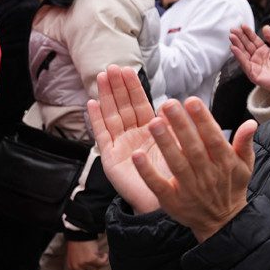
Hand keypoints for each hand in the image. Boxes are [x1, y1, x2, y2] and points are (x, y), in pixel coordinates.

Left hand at [65, 238, 108, 269]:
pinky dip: (105, 258)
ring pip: (97, 269)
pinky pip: (102, 263)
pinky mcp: (91, 259)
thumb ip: (81, 265)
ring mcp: (83, 264)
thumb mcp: (76, 257)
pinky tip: (104, 253)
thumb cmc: (79, 243)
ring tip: (101, 255)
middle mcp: (76, 267)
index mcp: (71, 267)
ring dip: (101, 262)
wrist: (79, 233)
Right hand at [87, 65, 170, 213]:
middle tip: (111, 67)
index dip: (133, 88)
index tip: (127, 69)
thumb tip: (178, 103)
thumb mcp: (177, 146)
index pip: (140, 104)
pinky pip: (102, 135)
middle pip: (123, 106)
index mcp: (150, 131)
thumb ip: (175, 126)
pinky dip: (96, 119)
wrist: (164, 202)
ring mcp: (120, 145)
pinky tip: (91, 103)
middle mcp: (133, 135)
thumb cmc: (172, 175)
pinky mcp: (110, 157)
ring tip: (100, 77)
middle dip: (117, 87)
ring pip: (111, 115)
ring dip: (105, 96)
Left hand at [133, 98, 257, 241]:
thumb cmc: (232, 187)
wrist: (222, 222)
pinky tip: (137, 156)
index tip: (191, 101)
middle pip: (193, 148)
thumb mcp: (245, 165)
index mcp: (224, 163)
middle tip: (168, 104)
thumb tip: (251, 122)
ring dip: (164, 143)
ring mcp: (189, 189)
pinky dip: (147, 172)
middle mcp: (207, 175)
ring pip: (176, 163)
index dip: (203, 120)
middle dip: (180, 125)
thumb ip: (245, 143)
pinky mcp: (173, 201)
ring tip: (154, 122)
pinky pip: (158, 185)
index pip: (213, 138)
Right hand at [230, 24, 269, 98]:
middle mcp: (258, 58)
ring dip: (236, 45)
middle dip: (239, 37)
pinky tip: (234, 48)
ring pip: (243, 53)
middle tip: (233, 29)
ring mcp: (254, 66)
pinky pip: (244, 63)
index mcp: (264, 51)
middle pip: (246, 45)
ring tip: (232, 36)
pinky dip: (239, 56)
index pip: (254, 40)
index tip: (243, 25)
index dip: (248, 33)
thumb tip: (265, 27)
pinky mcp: (253, 74)